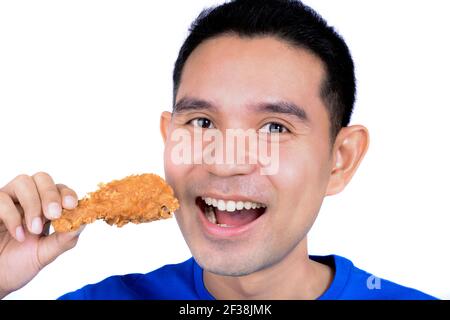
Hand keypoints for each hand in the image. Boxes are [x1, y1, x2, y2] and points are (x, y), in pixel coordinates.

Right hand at [0, 172, 83, 298]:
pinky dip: (12, 216)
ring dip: (33, 204)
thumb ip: (65, 238)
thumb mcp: (46, 253)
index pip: (60, 189)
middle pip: (42, 178)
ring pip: (23, 182)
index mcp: (45, 207)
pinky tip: (18, 234)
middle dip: (51, 195)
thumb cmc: (19, 263)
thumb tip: (84, 221)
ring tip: (34, 229)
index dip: (67, 193)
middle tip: (53, 215)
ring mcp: (9, 200)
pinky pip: (2, 199)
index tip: (71, 205)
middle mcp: (28, 199)